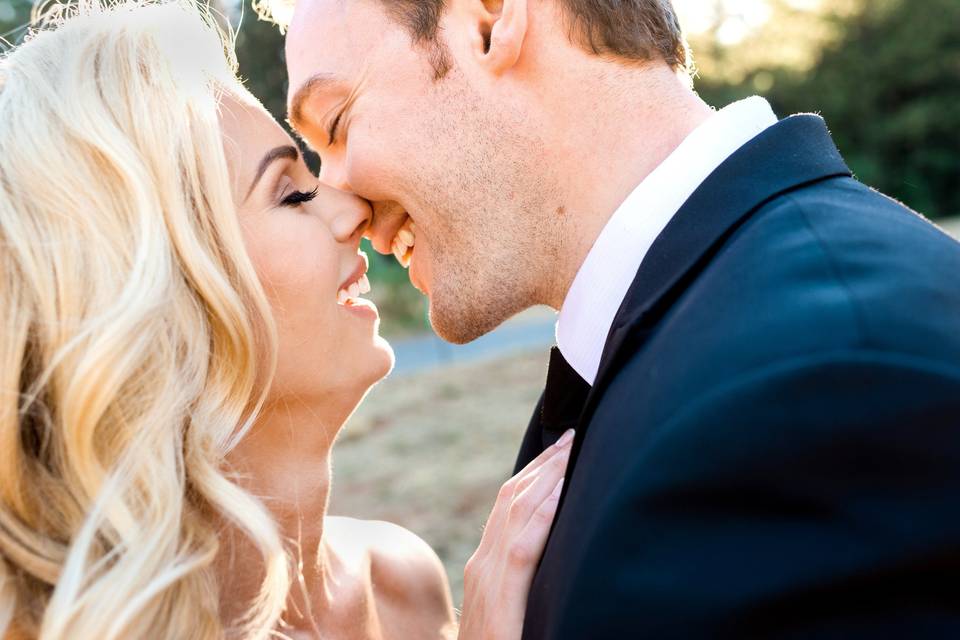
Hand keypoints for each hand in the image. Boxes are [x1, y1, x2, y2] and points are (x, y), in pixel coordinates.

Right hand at [458, 429, 573, 639]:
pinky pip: (525, 544)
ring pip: (518, 510)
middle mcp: (483, 561)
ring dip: (548, 475)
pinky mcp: (502, 594)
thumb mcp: (506, 610)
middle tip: (573, 435)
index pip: (509, 505)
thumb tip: (545, 559)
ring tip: (573, 448)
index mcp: (485, 564)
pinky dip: (544, 512)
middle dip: (544, 463)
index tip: (559, 450)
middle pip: (514, 497)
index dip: (534, 474)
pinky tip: (564, 491)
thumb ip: (518, 582)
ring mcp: (488, 575)